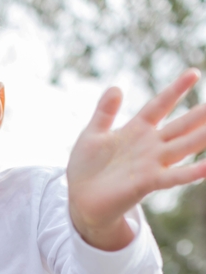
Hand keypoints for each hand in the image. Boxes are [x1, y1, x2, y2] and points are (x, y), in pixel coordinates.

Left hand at [67, 69, 205, 250]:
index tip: (194, 72)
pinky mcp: (147, 183)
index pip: (160, 105)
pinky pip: (172, 177)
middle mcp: (149, 146)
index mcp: (136, 130)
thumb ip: (105, 112)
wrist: (79, 201)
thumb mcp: (92, 134)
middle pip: (181, 125)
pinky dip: (190, 173)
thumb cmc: (85, 169)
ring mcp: (150, 164)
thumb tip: (116, 88)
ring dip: (202, 137)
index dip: (176, 89)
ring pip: (184, 147)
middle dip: (201, 114)